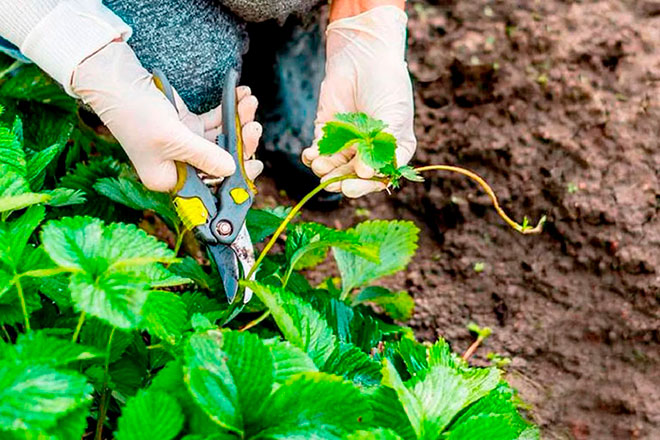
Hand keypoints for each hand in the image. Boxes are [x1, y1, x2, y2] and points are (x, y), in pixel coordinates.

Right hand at [71, 42, 262, 191]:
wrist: (115, 79)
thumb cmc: (135, 113)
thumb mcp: (172, 138)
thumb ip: (205, 156)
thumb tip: (232, 169)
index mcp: (169, 180)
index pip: (209, 188)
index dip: (234, 179)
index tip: (253, 165)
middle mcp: (178, 166)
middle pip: (220, 163)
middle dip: (240, 144)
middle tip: (254, 128)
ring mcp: (184, 145)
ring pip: (221, 140)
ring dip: (238, 122)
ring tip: (249, 103)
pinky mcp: (186, 125)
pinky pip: (214, 123)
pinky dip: (227, 111)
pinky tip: (240, 96)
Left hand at [301, 6, 415, 197]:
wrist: (363, 55)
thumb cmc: (386, 85)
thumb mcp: (393, 117)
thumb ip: (380, 147)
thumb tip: (364, 173)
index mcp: (392, 151)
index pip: (380, 178)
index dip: (365, 186)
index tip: (351, 187)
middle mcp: (370, 152)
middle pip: (355, 176)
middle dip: (342, 180)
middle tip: (331, 183)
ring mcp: (348, 144)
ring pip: (335, 168)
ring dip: (326, 171)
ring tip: (319, 165)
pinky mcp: (327, 133)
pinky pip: (319, 153)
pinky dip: (313, 157)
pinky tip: (310, 155)